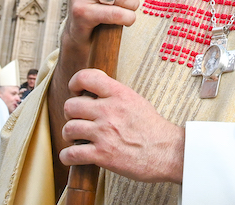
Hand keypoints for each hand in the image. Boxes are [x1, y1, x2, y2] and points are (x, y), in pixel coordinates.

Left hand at [59, 68, 182, 183]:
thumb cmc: (153, 128)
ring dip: (69, 135)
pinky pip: (71, 154)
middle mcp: (108, 111)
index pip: (87, 77)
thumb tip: (94, 93)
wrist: (166, 152)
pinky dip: (67, 156)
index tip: (75, 91)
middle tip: (77, 119)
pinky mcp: (102, 155)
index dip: (75, 83)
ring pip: (69, 129)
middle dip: (70, 114)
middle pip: (71, 106)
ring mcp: (104, 133)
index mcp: (119, 94)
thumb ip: (115, 95)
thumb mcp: (135, 100)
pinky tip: (71, 156)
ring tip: (77, 138)